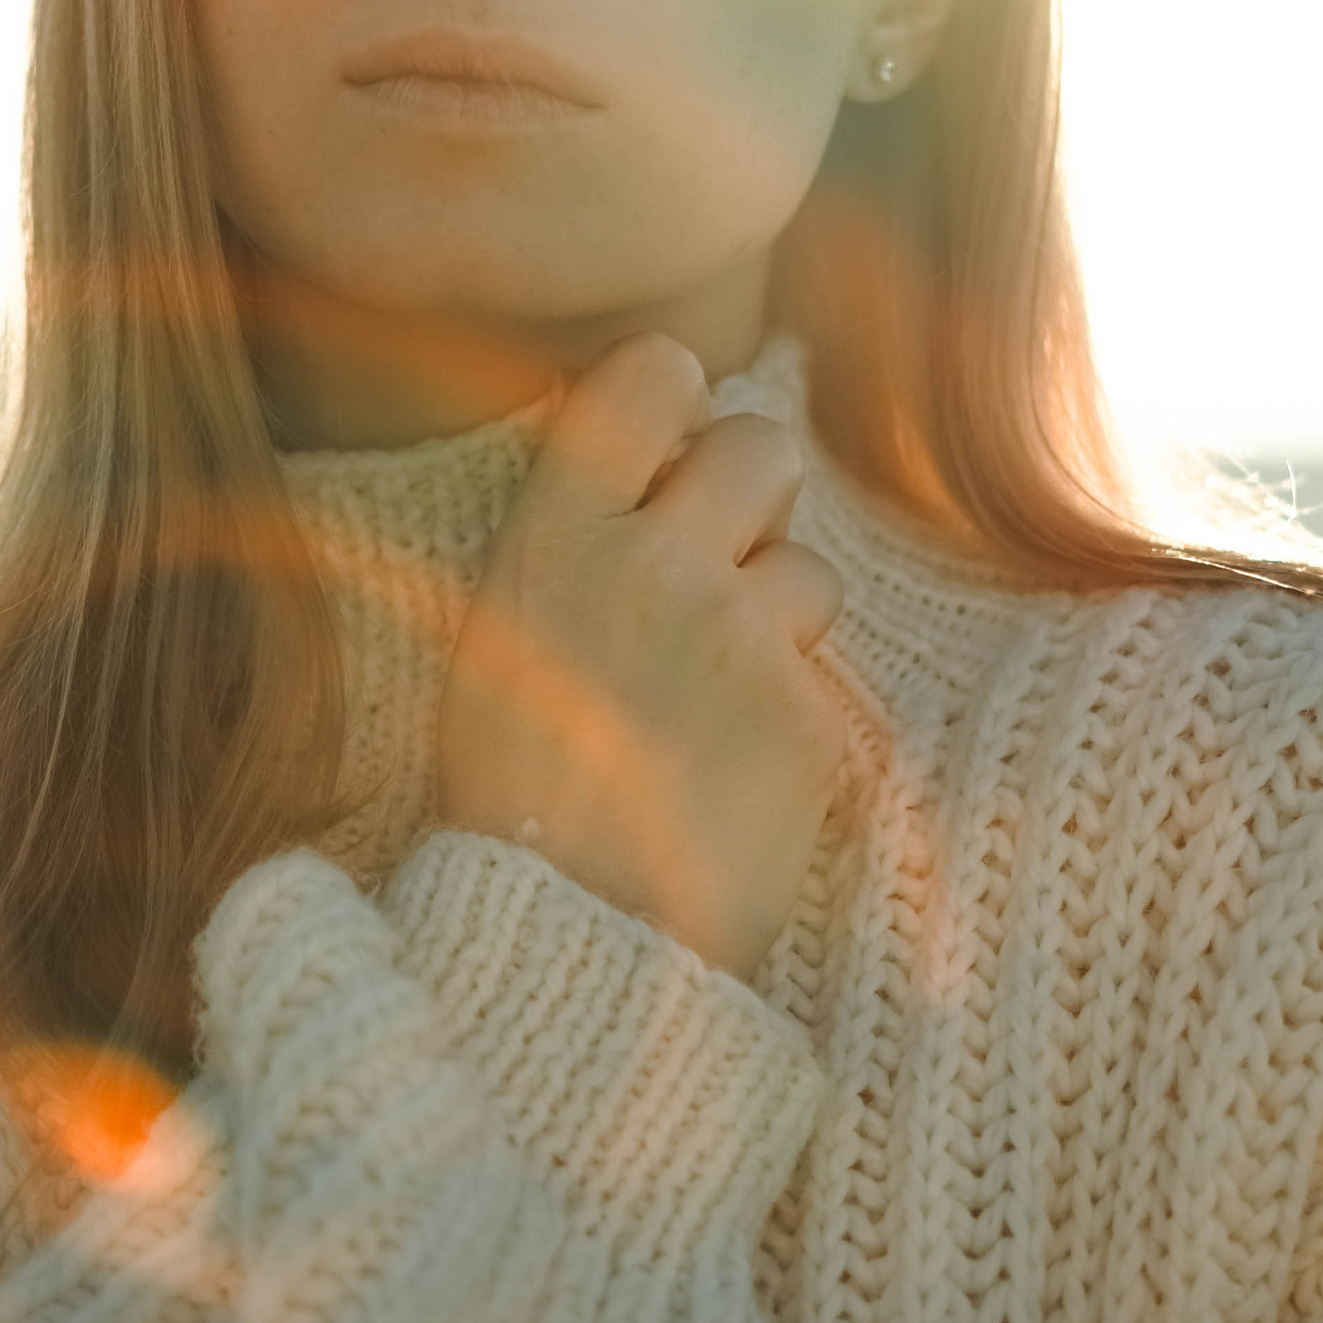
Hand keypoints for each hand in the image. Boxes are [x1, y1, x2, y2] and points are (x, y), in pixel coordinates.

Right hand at [436, 332, 848, 982]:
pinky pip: (824, 678)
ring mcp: (740, 642)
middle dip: (751, 501)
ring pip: (809, 568)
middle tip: (715, 573)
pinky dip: (791, 720)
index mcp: (554, 537)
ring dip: (778, 621)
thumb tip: (660, 453)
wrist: (560, 949)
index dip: (675, 403)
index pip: (653, 373)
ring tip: (713, 703)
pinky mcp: (807, 722)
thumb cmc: (508, 800)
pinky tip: (732, 777)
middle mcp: (651, 566)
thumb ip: (573, 537)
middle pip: (762, 445)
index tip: (667, 448)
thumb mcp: (498, 638)